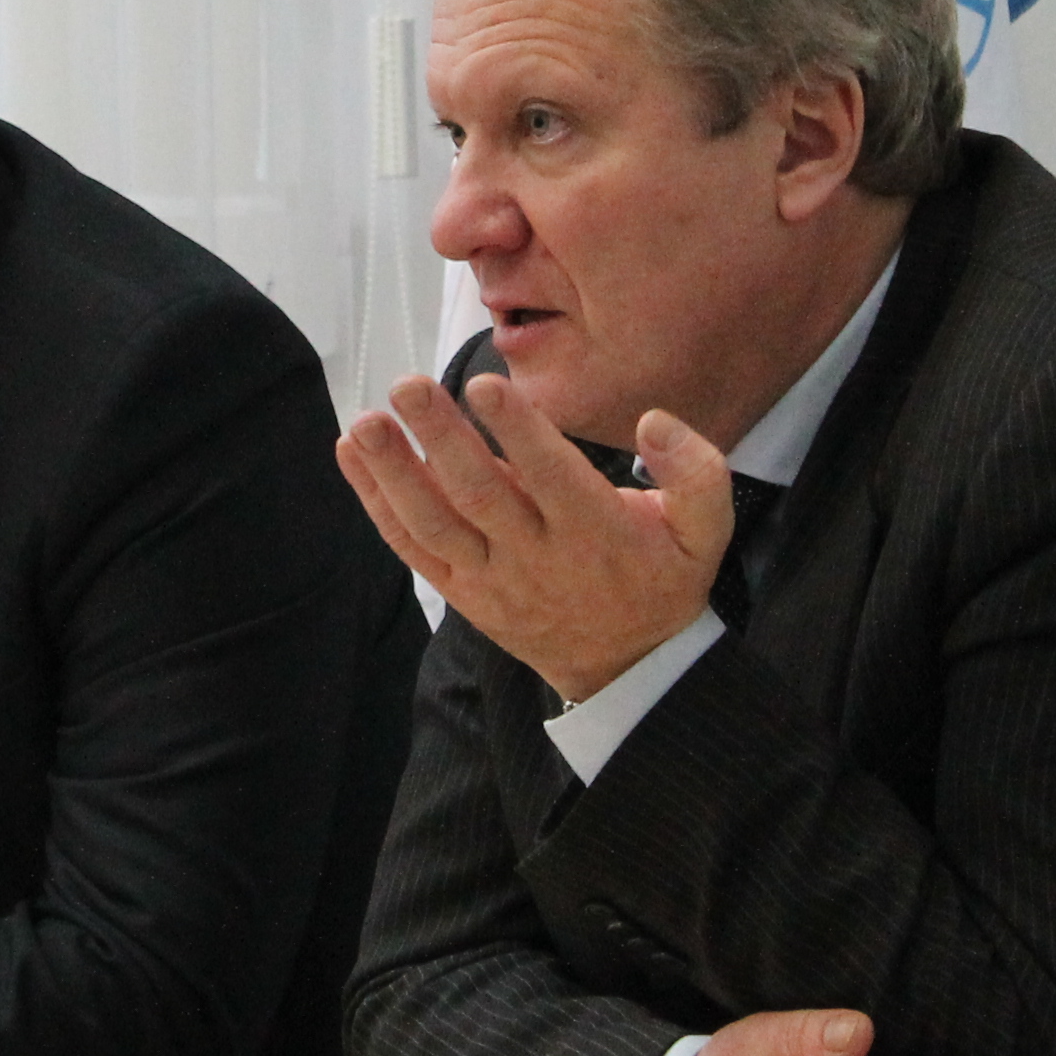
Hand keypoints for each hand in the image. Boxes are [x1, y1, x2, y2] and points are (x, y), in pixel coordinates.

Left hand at [339, 375, 735, 700]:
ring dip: (394, 474)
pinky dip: (378, 504)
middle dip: (441, 440)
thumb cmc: (662, 581)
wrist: (629, 670)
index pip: (552, 477)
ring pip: (436, 526)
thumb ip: (695, 471)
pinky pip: (414, 549)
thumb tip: (656, 422)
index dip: (518, 432)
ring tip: (365, 424)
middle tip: (408, 387)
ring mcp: (492, 578)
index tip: (484, 385)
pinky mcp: (462, 593)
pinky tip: (350, 454)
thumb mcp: (705, 531)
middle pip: (481, 496)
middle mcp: (537, 556)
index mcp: (596, 533)